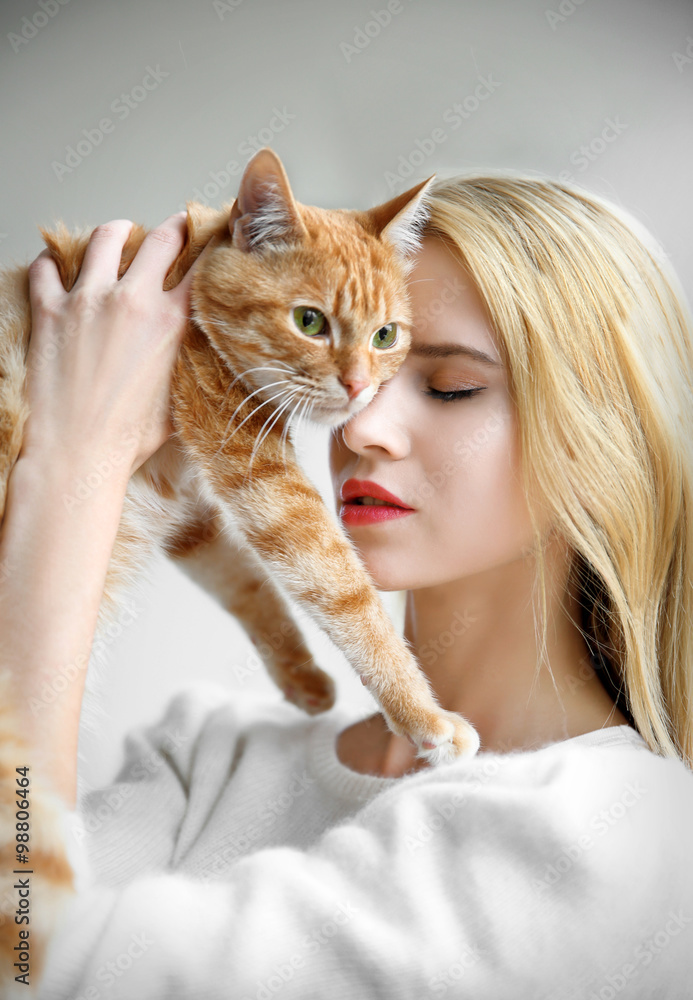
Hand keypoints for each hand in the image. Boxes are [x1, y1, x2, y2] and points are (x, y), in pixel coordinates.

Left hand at [22, 212, 201, 479]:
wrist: (78, 454)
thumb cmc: (127, 438)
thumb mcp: (179, 397)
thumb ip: (189, 360)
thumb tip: (197, 349)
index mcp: (170, 323)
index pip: (202, 269)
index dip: (213, 249)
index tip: (216, 241)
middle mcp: (131, 301)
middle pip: (159, 240)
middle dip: (173, 228)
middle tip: (177, 226)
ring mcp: (87, 301)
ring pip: (104, 240)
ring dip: (116, 233)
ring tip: (119, 235)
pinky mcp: (50, 311)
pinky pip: (47, 269)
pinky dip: (55, 263)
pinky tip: (59, 265)